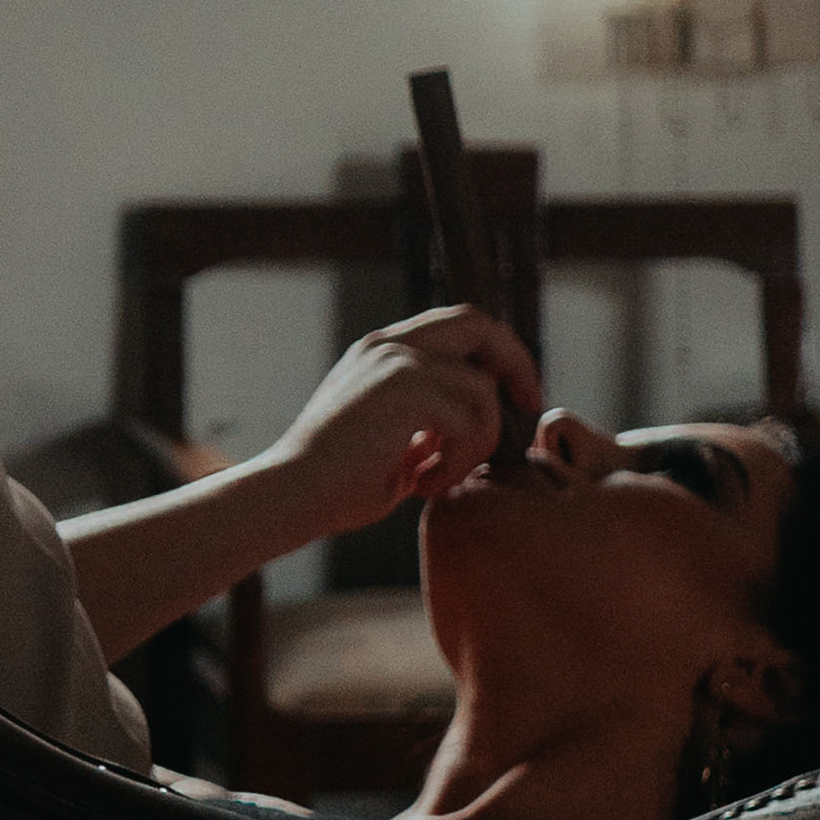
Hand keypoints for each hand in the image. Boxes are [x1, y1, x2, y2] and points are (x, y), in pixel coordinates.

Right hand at [261, 304, 542, 532]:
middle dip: (516, 363)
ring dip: (474, 445)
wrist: (290, 494)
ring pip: (482, 391)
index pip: (458, 325)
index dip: (497, 354)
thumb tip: (473, 421)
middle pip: (480, 325)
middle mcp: (389, 345)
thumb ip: (427, 419)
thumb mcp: (390, 438)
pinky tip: (420, 484)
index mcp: (381, 351)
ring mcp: (397, 362)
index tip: (516, 396)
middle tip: (530, 405)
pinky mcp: (406, 389)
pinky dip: (457, 463)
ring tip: (432, 478)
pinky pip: (471, 422)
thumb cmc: (334, 483)